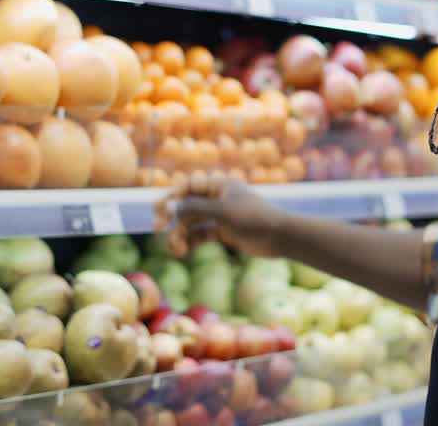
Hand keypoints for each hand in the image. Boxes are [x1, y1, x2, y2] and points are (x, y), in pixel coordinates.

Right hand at [153, 175, 287, 257]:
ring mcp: (220, 215)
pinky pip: (200, 234)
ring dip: (180, 234)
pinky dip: (190, 242)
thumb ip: (193, 209)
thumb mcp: (222, 212)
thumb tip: (166, 207)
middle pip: (186, 205)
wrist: (281, 237)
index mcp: (218, 185)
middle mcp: (217, 197)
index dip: (170, 198)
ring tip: (174, 249)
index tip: (156, 211)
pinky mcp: (224, 232)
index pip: (187, 187)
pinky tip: (182, 251)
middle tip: (157, 229)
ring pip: (192, 222)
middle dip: (171, 218)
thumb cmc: (254, 218)